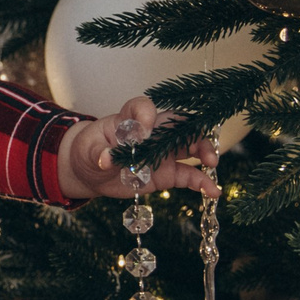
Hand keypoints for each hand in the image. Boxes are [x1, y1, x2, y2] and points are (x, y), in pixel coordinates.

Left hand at [57, 95, 221, 201]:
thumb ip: (98, 153)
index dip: (146, 114)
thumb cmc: (90, 150)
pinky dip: (201, 182)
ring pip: (190, 146)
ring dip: (204, 151)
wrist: (92, 171)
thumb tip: (106, 159)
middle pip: (178, 124)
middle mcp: (152, 132)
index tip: (144, 128)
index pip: (143, 107)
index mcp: (130, 119)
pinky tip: (212, 191)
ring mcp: (163, 153)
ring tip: (212, 163)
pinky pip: (188, 175)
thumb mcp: (87, 150)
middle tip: (199, 146)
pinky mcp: (167, 173)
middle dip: (192, 131)